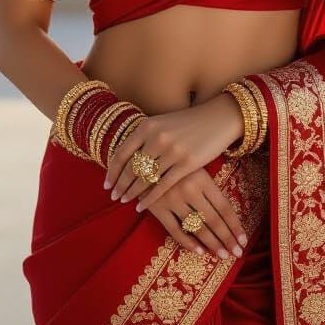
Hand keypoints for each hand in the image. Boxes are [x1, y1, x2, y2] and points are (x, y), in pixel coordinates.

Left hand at [103, 95, 246, 254]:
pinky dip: (149, 198)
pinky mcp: (187, 163)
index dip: (112, 171)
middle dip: (120, 185)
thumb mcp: (162, 124)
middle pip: (131, 168)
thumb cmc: (188, 123)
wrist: (218, 118)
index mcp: (148, 126)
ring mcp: (173, 151)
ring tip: (124, 201)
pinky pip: (162, 185)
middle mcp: (157, 137)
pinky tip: (142, 206)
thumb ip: (144, 138)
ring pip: (145, 178)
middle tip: (113, 196)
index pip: (122, 153)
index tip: (106, 184)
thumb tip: (125, 159)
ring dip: (132, 193)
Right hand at [137, 166, 248, 258]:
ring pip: (197, 227)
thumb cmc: (176, 163)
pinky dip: (188, 243)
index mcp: (202, 178)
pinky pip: (175, 230)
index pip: (224, 207)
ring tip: (223, 255)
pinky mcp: (157, 208)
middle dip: (227, 239)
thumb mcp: (195, 168)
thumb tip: (228, 215)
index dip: (235, 225)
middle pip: (213, 220)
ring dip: (212, 244)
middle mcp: (188, 189)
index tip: (243, 240)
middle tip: (237, 253)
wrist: (142, 157)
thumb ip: (209, 188)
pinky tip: (199, 251)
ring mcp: (172, 200)